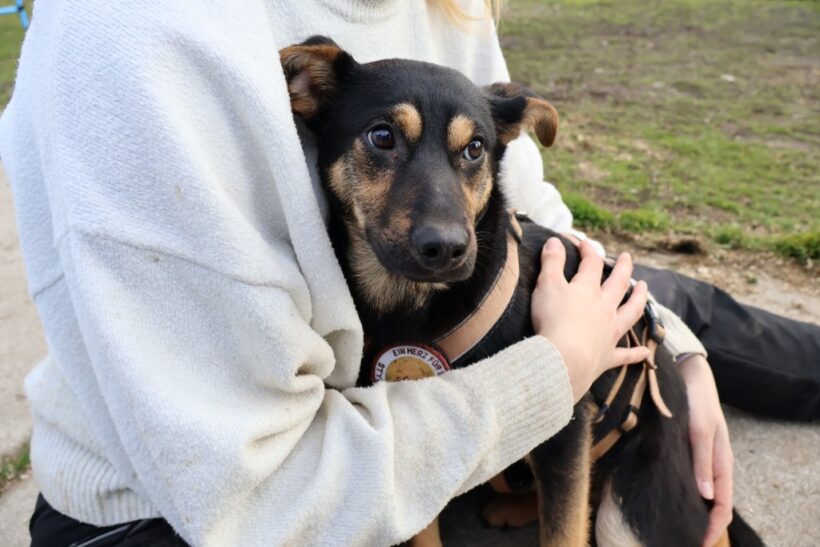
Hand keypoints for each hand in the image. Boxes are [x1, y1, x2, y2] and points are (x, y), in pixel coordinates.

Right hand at [532, 238, 649, 400]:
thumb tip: (556, 240)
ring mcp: (609, 332)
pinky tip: (645, 352)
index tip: (582, 243)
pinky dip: (636, 353)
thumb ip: (551, 262)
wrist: (563, 358)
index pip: (591, 264)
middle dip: (623, 269)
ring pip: (630, 312)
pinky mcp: (607, 356)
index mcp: (588, 290)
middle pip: (618, 284)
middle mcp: (604, 308)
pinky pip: (625, 354)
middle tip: (627, 257)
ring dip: (639, 299)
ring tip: (644, 288)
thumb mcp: (546, 285)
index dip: (588, 250)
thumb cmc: (553, 320)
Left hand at [679, 354, 733, 546]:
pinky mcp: (689, 449)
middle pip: (714, 504)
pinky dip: (686, 493)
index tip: (698, 543)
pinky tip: (671, 497)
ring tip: (675, 525)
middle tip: (681, 539)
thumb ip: (702, 460)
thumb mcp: (699, 430)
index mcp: (722, 462)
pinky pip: (692, 478)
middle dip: (703, 525)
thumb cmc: (697, 401)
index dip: (713, 528)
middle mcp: (714, 464)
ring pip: (703, 493)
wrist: (690, 374)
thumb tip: (706, 495)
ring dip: (694, 511)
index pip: (723, 505)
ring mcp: (702, 457)